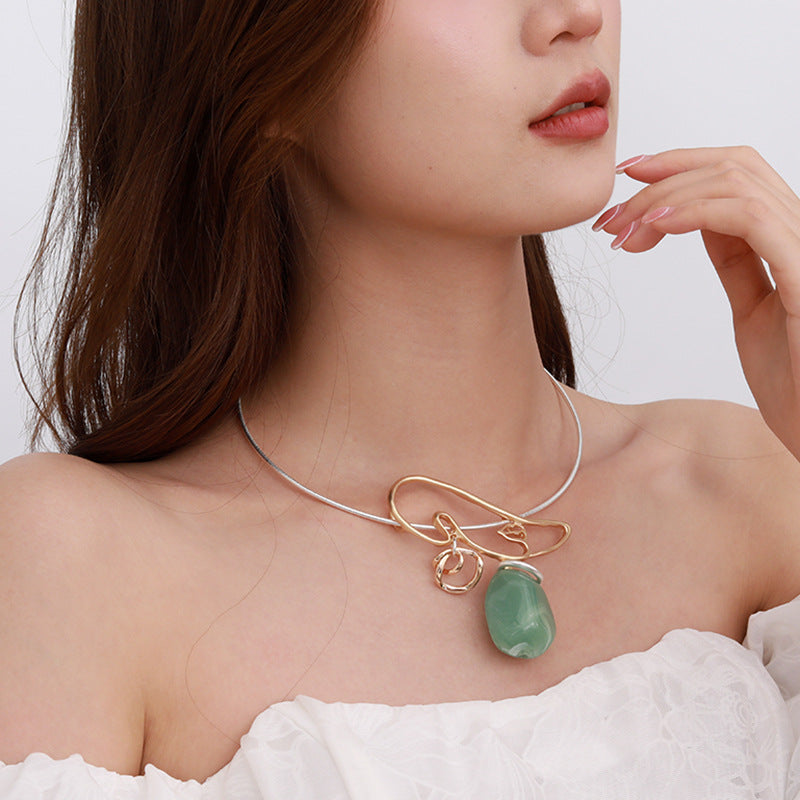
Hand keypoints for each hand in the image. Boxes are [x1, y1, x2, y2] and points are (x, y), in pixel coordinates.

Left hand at [593, 146, 799, 458]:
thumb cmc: (794, 380)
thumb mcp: (753, 307)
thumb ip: (736, 260)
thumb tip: (700, 221)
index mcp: (793, 237)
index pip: (738, 173)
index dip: (681, 164)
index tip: (627, 179)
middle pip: (733, 165)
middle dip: (662, 177)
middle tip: (610, 214)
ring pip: (735, 182)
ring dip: (664, 198)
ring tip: (622, 231)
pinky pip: (748, 217)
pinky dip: (693, 212)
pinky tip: (655, 227)